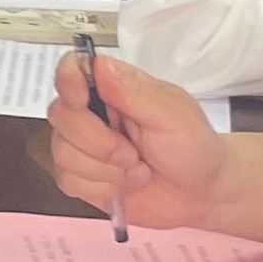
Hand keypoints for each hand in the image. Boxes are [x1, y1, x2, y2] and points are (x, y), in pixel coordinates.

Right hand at [46, 52, 230, 230]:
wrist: (201, 195)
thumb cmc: (194, 148)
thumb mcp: (174, 115)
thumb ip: (135, 92)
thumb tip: (101, 66)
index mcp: (115, 87)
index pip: (73, 68)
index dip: (68, 80)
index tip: (81, 99)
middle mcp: (94, 113)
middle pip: (61, 114)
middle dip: (97, 142)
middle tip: (132, 153)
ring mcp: (85, 146)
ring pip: (62, 152)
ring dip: (105, 169)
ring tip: (137, 170)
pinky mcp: (82, 177)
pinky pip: (68, 181)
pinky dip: (100, 188)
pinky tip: (124, 185)